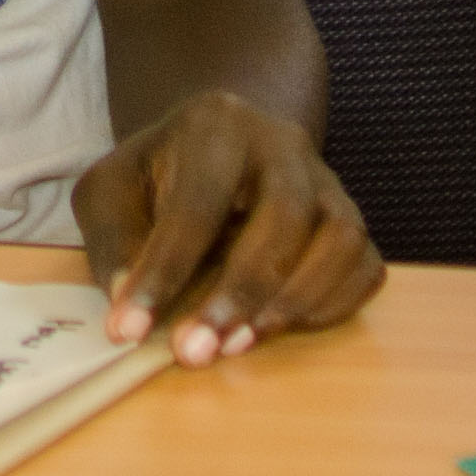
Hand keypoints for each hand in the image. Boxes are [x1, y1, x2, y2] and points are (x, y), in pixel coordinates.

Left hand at [72, 88, 384, 365]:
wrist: (216, 147)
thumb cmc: (157, 176)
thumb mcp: (111, 191)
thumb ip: (115, 240)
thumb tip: (130, 301)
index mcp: (217, 124)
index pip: (197, 203)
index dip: (163, 272)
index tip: (128, 332)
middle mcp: (283, 144)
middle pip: (285, 214)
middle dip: (239, 292)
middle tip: (195, 351)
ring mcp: (326, 181)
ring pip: (340, 237)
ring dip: (293, 301)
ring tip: (239, 345)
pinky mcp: (350, 218)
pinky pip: (365, 264)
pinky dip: (332, 304)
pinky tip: (281, 330)